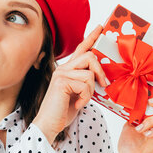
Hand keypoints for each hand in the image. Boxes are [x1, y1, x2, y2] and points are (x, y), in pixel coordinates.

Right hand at [33, 24, 108, 142]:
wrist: (49, 124)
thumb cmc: (63, 111)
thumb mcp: (79, 94)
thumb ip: (87, 83)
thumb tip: (103, 79)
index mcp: (68, 70)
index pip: (81, 49)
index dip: (92, 37)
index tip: (101, 27)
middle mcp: (63, 68)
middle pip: (90, 56)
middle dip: (100, 71)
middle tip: (104, 85)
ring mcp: (61, 74)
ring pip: (89, 73)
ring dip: (91, 91)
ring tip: (82, 100)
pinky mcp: (62, 82)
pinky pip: (86, 84)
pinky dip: (85, 97)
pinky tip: (77, 104)